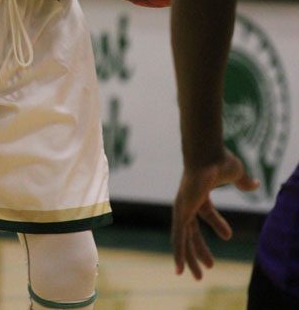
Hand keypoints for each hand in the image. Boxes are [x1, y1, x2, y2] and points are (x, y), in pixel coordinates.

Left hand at [171, 149, 258, 279]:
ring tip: (199, 276)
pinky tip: (179, 270)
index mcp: (200, 192)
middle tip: (209, 266)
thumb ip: (243, 181)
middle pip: (192, 230)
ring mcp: (182, 207)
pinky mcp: (180, 212)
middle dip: (199, 248)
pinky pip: (178, 237)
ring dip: (190, 258)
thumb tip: (255, 184)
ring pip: (183, 238)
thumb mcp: (235, 173)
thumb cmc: (219, 159)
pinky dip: (178, 253)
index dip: (217, 224)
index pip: (206, 212)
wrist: (207, 155)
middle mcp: (188, 201)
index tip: (228, 236)